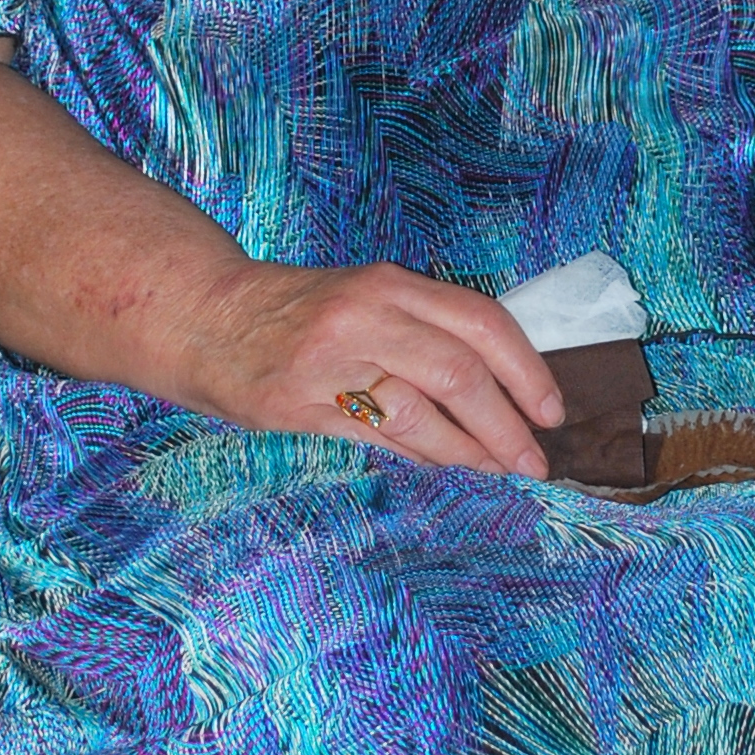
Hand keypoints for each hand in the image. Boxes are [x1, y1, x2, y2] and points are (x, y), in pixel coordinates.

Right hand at [185, 259, 563, 474]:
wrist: (203, 316)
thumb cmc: (298, 312)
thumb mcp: (366, 297)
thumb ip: (427, 330)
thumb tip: (505, 385)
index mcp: (390, 284)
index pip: (480, 322)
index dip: (526, 370)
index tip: (552, 410)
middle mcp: (365, 316)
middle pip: (458, 372)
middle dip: (507, 423)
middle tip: (534, 459)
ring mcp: (330, 362)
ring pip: (420, 413)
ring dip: (469, 451)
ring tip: (498, 470)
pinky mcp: (299, 404)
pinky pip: (378, 438)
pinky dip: (422, 455)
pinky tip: (445, 465)